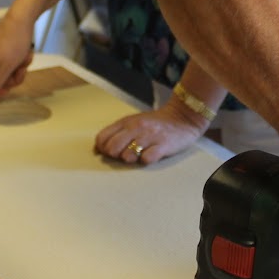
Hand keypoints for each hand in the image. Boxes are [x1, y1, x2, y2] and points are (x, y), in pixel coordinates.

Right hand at [0, 15, 34, 103]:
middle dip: (12, 78)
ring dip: (18, 69)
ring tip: (25, 58)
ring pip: (5, 73)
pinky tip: (24, 53)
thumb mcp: (7, 68)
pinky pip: (8, 64)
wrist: (21, 19)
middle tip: (21, 69)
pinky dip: (19, 61)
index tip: (7, 88)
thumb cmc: (14, 43)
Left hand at [93, 100, 208, 164]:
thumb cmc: (154, 124)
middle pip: (112, 148)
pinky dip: (146, 160)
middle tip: (124, 155)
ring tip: (139, 155)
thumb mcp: (133, 123)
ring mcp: (149, 136)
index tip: (109, 152)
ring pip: (127, 155)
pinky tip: (150, 155)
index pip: (102, 138)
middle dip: (115, 156)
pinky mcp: (163, 145)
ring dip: (130, 159)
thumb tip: (97, 150)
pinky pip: (147, 159)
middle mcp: (136, 127)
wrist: (182, 118)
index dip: (102, 149)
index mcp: (126, 122)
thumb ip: (116, 133)